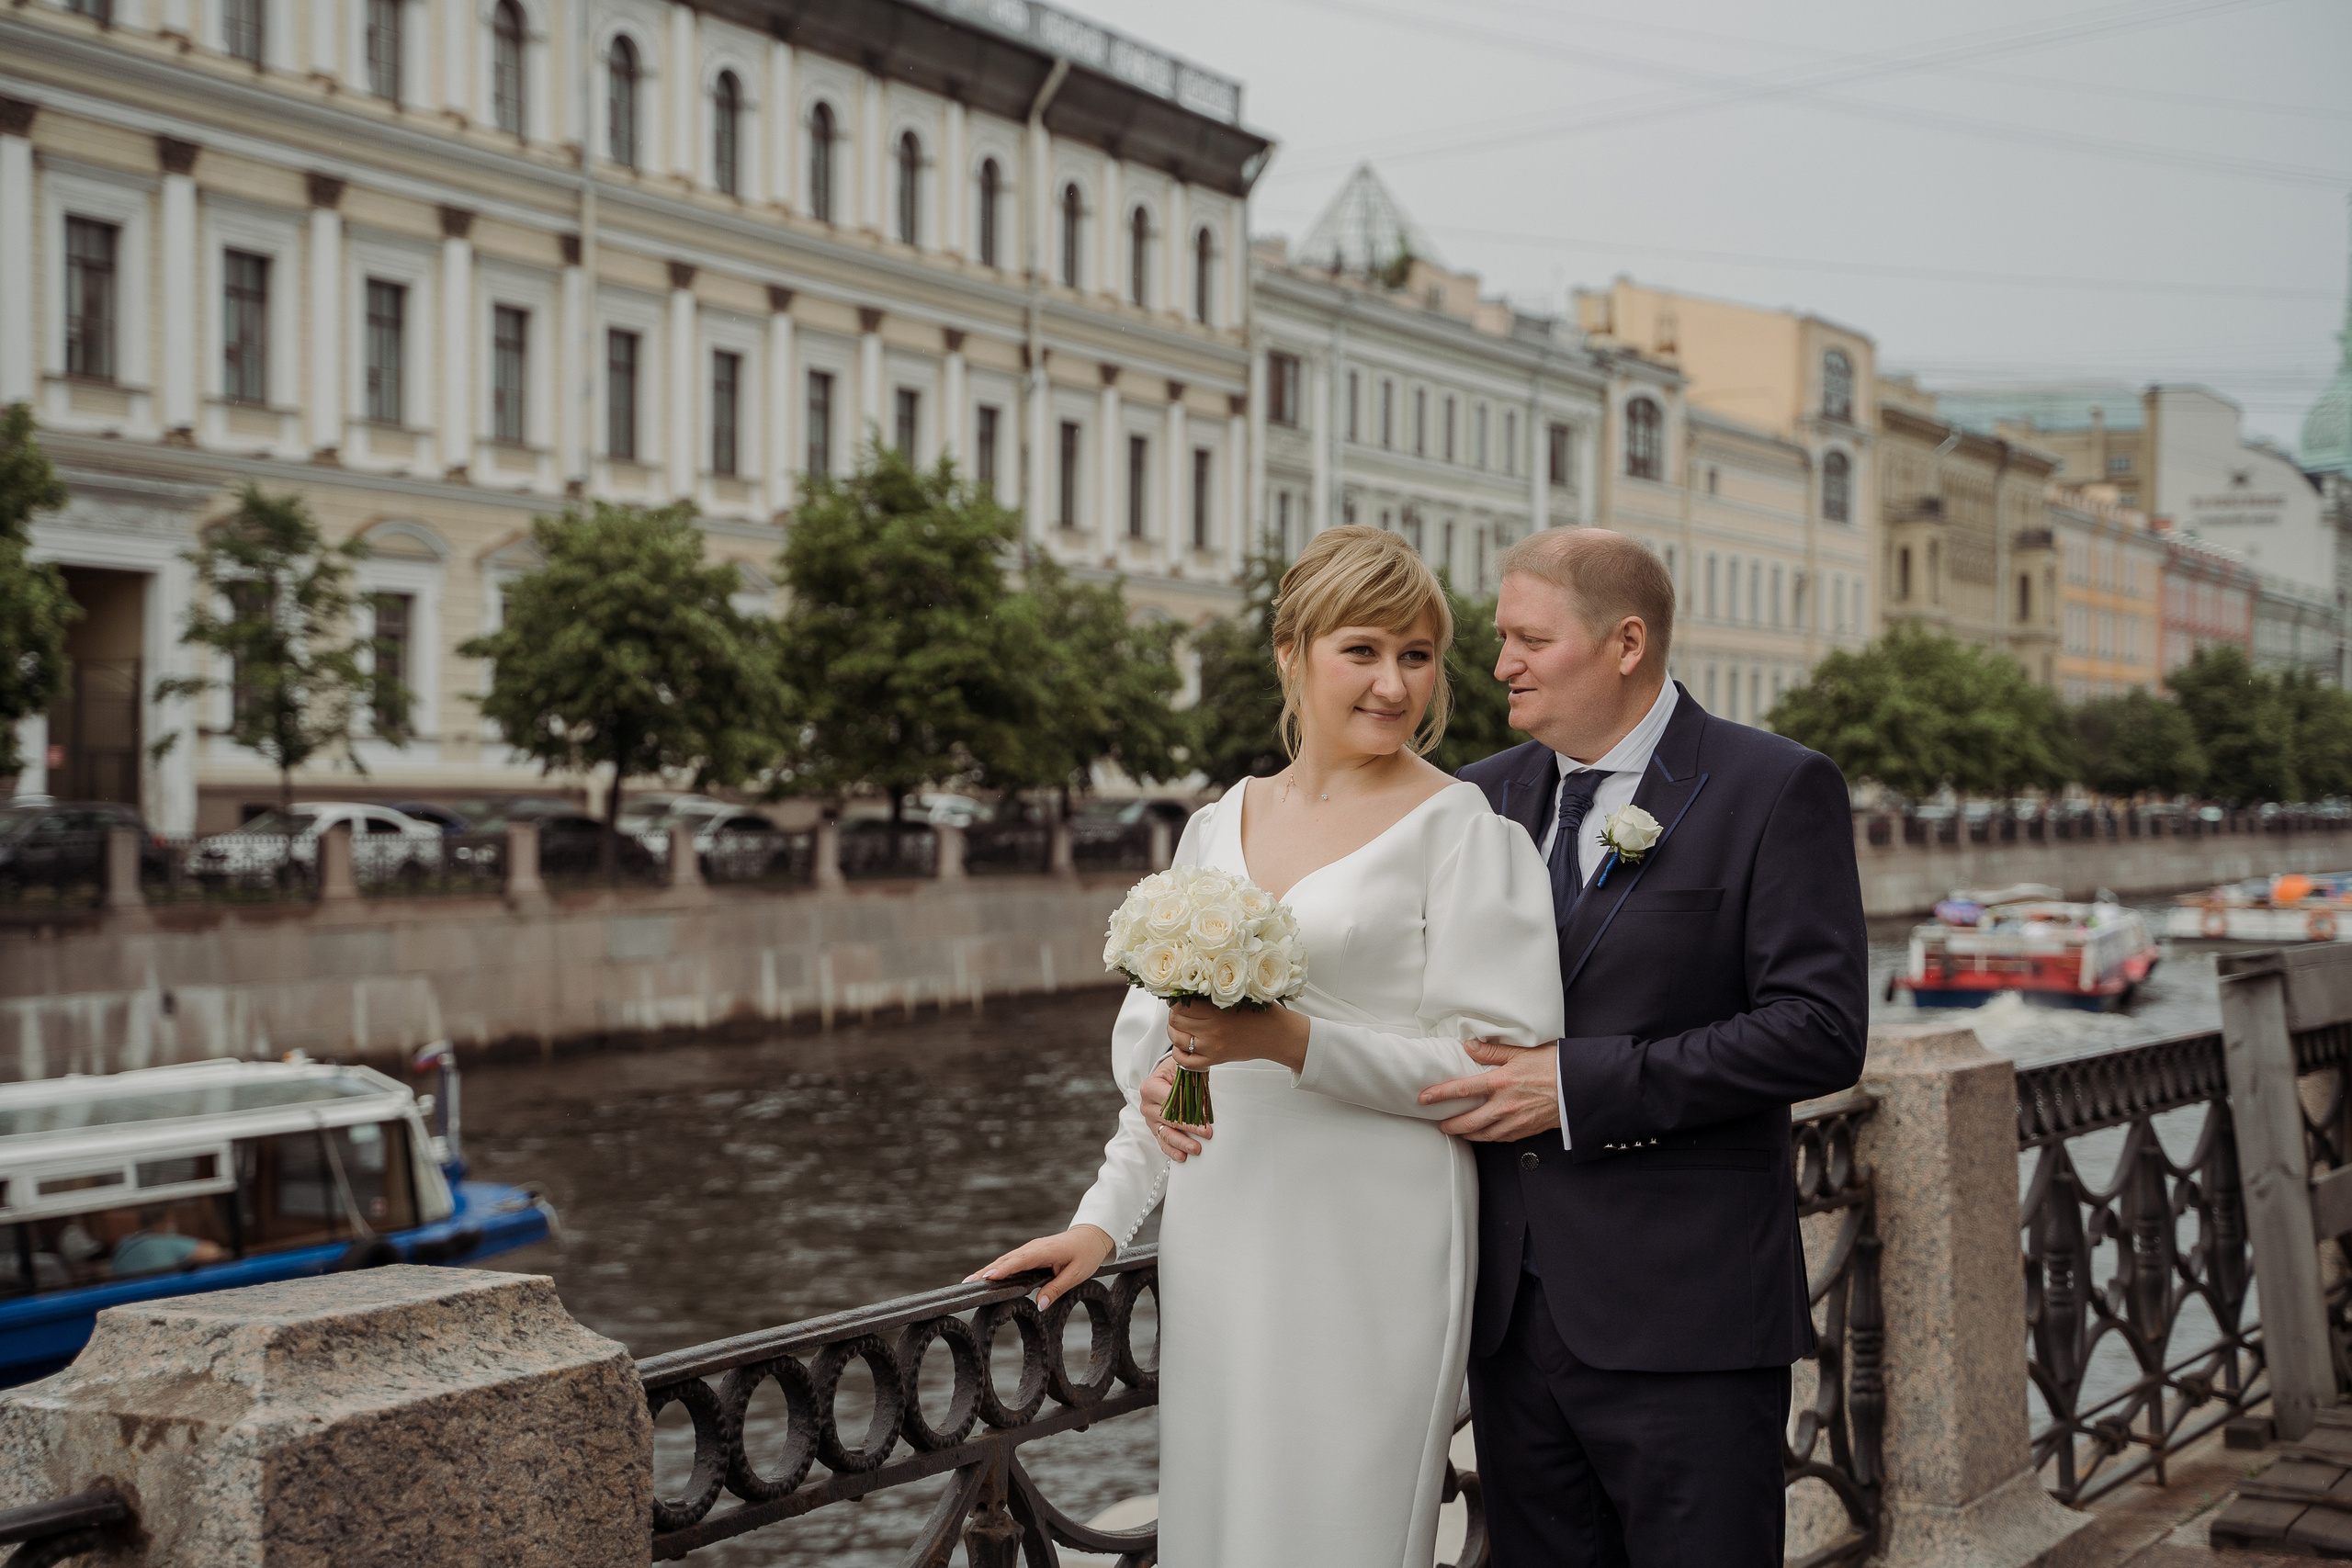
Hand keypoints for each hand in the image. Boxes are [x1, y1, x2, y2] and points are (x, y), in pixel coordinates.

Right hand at [967, 1224, 1114, 1309]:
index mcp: (1044, 1251)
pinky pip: (1011, 1260)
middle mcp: (1033, 1248)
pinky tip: (987, 1278)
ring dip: (988, 1270)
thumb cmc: (1086, 1255)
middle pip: (1006, 1260)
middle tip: (967, 1283)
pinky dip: (998, 1268)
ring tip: (971, 1282)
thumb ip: (1057, 1289)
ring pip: (1006, 1260)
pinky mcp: (1030, 1253)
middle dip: (986, 1271)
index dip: (1003, 1270)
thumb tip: (1039, 1306)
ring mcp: (1030, 1249)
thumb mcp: (1076, 1275)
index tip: (986, 1278)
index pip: (1019, 1261)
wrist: (1091, 1236)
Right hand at [1141, 1053, 1212, 1161]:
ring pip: (1165, 1133)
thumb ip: (1191, 1082)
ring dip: (1182, 1142)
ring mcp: (1150, 1120)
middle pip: (1168, 1119)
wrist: (1167, 1076)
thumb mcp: (1182, 1069)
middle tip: (1206, 1133)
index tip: (1203, 1116)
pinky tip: (1182, 1156)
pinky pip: (1163, 1143)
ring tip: (1196, 1148)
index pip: (1170, 1100)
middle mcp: (1147, 1105)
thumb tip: (1204, 1104)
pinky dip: (1173, 1150)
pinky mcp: (1155, 1130)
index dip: (1187, 1109)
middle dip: (1189, 1127)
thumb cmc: (1175, 1071)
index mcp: (1150, 1087)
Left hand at [1167, 998, 1310, 1073]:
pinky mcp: (1215, 1060)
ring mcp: (1212, 1047)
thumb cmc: (1260, 1014)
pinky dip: (1178, 1055)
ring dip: (1174, 1032)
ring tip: (1180, 1027)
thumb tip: (1189, 989)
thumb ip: (1215, 994)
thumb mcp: (1237, 997)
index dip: (1175, 1001)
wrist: (1276, 1035)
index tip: (1177, 999)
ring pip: (1177, 1039)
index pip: (1181, 1005)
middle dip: (1174, 1015)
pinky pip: (1186, 1062)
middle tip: (1179, 1012)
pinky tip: (1182, 1047)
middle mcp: (1212, 1029)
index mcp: (1217, 1010)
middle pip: (1177, 1021)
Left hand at [1421, 1039, 1563, 1141]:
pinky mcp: (1526, 1131)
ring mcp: (1515, 1121)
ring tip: (1457, 1131)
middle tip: (1439, 1124)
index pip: (1462, 1090)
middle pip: (1468, 1122)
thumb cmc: (1554, 1066)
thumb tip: (1469, 1047)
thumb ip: (1492, 1052)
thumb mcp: (1522, 1052)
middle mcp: (1505, 1106)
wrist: (1581, 1088)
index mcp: (1501, 1083)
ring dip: (1467, 1134)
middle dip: (1450, 1125)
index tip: (1424, 1098)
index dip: (1440, 1095)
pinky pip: (1500, 1138)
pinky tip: (1484, 1134)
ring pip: (1483, 1135)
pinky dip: (1487, 1137)